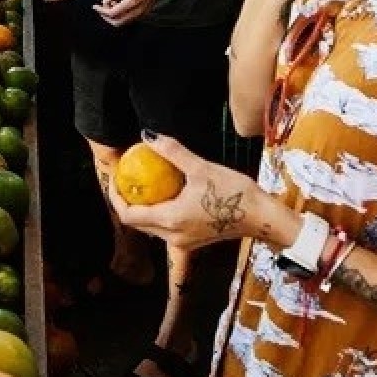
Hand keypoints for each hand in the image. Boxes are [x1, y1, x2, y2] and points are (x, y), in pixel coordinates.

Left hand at [93, 0, 174, 25]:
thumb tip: (105, 1)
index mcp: (131, 2)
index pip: (112, 14)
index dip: (101, 11)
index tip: (95, 6)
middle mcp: (137, 11)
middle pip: (117, 22)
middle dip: (106, 17)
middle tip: (101, 8)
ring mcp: (142, 13)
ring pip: (124, 22)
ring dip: (114, 16)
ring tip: (111, 3)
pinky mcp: (145, 12)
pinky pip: (130, 19)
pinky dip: (122, 15)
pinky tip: (119, 4)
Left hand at [108, 135, 263, 251]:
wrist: (262, 217)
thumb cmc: (234, 193)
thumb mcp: (201, 167)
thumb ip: (172, 152)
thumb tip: (147, 135)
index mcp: (170, 220)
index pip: (129, 215)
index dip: (116, 197)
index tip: (115, 178)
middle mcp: (173, 236)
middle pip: (137, 223)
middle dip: (127, 202)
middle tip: (126, 179)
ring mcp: (184, 241)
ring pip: (151, 228)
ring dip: (143, 208)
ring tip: (143, 185)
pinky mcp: (194, 239)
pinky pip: (166, 228)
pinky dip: (159, 212)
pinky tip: (166, 193)